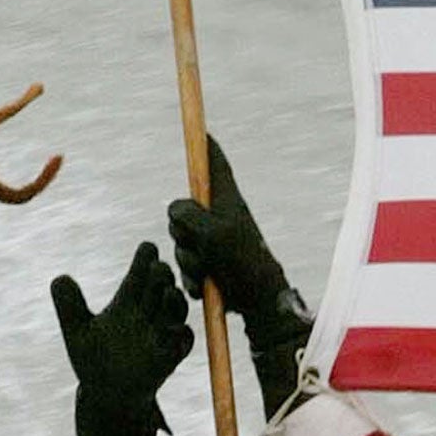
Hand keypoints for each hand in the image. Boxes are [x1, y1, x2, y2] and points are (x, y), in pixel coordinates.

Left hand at [50, 241, 195, 435]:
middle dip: (161, 275)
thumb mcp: (76, 332)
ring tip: (167, 294)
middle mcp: (147, 312)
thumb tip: (59, 278)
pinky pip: (184, 340)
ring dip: (174, 299)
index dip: (145, 258)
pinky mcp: (171, 355)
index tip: (147, 249)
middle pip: (161, 284)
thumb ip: (68, 305)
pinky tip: (175, 330)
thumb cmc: (93, 360)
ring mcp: (161, 332)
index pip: (140, 272)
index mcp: (127, 300)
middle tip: (156, 270)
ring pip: (177, 307)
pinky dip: (182, 333)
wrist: (108, 395)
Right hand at [166, 136, 295, 329]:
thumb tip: (176, 209)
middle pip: (181, 209)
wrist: (259, 303)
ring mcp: (213, 241)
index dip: (204, 146)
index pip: (214, 163)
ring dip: (189, 261)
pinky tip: (207, 288)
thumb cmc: (242, 263)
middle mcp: (219, 216)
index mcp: (227, 200)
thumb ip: (189, 214)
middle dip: (181, 231)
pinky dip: (193, 279)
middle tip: (199, 247)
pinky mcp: (209, 264)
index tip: (199, 132)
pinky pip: (185, 266)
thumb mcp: (213, 233)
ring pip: (180, 241)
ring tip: (209, 273)